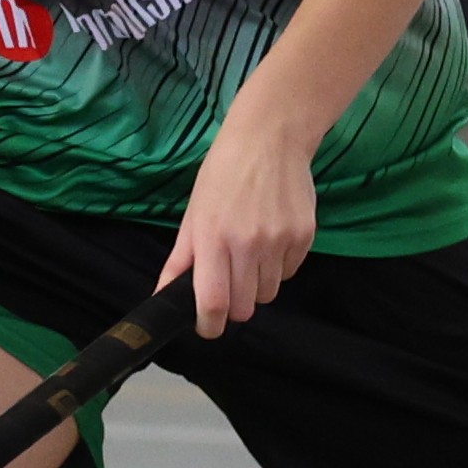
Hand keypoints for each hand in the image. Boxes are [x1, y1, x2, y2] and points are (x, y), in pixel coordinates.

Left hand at [158, 98, 323, 338]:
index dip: (210, 324)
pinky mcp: (304, 236)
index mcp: (213, 238)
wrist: (270, 140)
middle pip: (245, 306)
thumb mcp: (193, 214)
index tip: (208, 327)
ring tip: (251, 254)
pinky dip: (279, 267)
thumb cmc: (223, 174)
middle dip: (234, 305)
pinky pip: (290, 272)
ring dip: (257, 285)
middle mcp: (248, 243)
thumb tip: (162, 296)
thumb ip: (179, 260)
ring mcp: (280, 241)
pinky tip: (271, 239)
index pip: (214, 301)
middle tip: (229, 285)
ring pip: (268, 293)